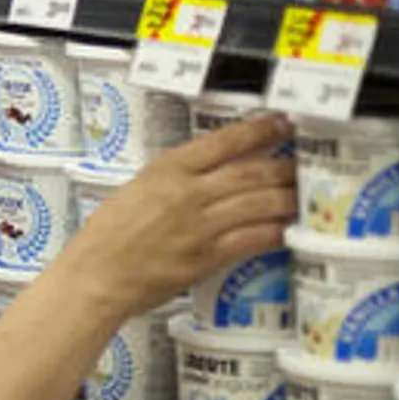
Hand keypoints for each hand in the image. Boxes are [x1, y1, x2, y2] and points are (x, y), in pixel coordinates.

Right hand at [50, 111, 296, 321]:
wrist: (96, 275)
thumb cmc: (107, 235)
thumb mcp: (136, 188)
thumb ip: (173, 178)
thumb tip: (209, 173)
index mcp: (167, 170)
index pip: (225, 141)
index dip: (260, 130)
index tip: (280, 124)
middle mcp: (188, 193)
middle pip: (252, 171)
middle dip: (284, 166)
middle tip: (302, 164)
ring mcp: (200, 226)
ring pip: (261, 203)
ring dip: (288, 198)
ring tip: (301, 195)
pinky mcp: (206, 257)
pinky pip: (253, 238)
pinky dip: (275, 231)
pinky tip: (287, 228)